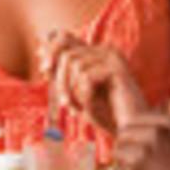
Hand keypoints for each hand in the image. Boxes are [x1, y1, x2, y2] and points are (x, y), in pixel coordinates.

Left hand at [41, 32, 160, 144]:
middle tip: (64, 103)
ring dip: (70, 90)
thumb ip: (62, 70)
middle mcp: (105, 50)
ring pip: (74, 63)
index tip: (44, 71)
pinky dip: (83, 95)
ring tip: (77, 109)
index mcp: (97, 53)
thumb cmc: (104, 113)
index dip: (50, 51)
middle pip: (66, 51)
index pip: (64, 36)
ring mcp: (113, 58)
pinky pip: (86, 76)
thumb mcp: (77, 91)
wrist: (129, 132)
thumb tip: (40, 47)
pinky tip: (89, 108)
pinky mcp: (117, 70)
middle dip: (59, 79)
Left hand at [109, 105, 169, 169]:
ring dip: (126, 169)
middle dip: (128, 153)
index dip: (136, 140)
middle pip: (123, 136)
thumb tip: (131, 130)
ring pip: (117, 155)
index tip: (146, 156)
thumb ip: (164, 134)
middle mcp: (157, 133)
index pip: (134, 122)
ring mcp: (144, 153)